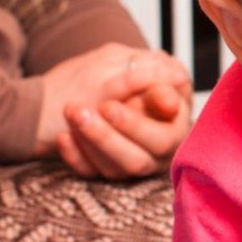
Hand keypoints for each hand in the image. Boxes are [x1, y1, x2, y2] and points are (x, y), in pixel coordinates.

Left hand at [41, 46, 193, 178]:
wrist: (101, 80)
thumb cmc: (133, 72)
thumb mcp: (143, 68)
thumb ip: (159, 77)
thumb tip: (178, 79)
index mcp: (175, 130)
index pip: (163, 139)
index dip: (136, 126)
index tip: (107, 106)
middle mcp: (156, 153)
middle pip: (137, 160)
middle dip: (107, 136)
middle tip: (82, 113)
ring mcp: (130, 163)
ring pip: (113, 169)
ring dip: (90, 141)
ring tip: (71, 113)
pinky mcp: (106, 168)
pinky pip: (90, 173)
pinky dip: (74, 155)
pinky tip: (63, 136)